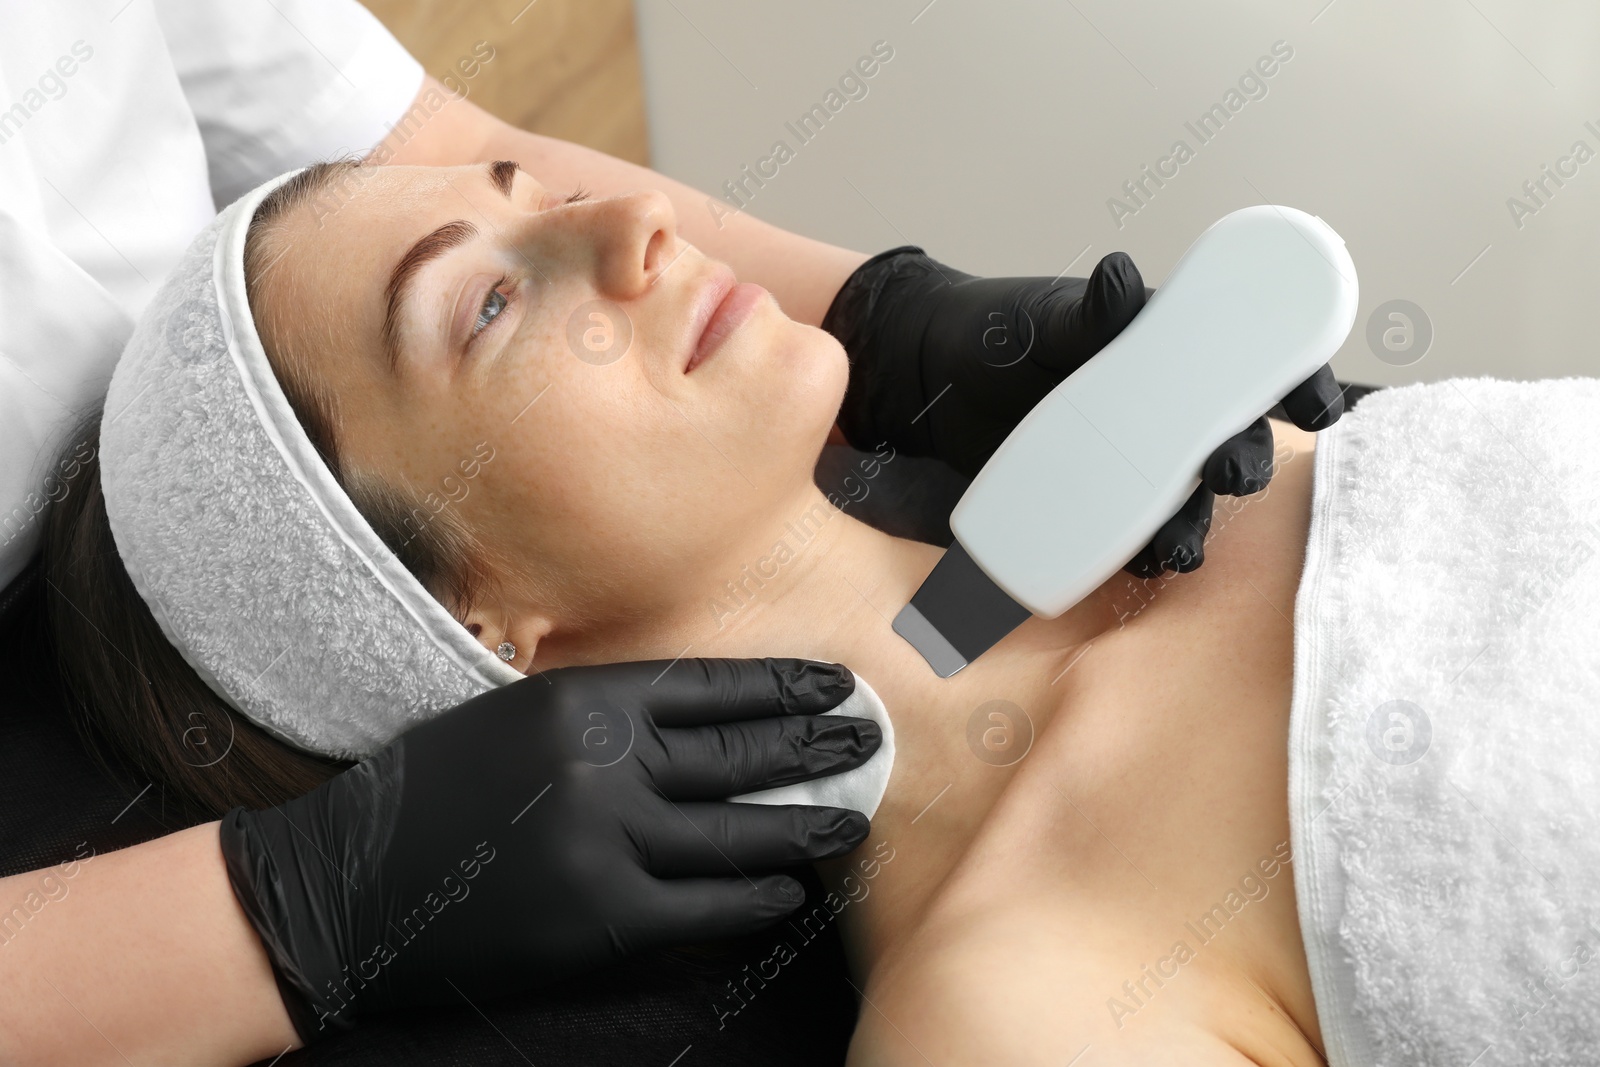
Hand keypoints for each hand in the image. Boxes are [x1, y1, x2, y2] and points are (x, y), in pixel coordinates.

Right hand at [218, 658, 878, 1043]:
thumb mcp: (512, 720)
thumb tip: (707, 726)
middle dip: (816, 745)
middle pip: (741, 752)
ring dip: (805, 825)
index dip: (784, 685)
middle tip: (869, 739)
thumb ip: (602, 719)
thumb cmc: (428, 793)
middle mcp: (602, 762)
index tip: (834, 683)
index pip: (711, 686)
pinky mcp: (603, 918)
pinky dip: (753, 899)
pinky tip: (785, 892)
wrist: (342, 889)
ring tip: (852, 815)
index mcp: (578, 699)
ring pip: (737, 833)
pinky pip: (706, 907)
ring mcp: (606, 843)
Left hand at [822, 245, 1343, 576]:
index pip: (1256, 366)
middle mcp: (1168, 413)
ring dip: (1194, 526)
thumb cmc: (1000, 332)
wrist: (929, 377)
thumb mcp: (1047, 319)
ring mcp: (1134, 465)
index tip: (1317, 405)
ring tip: (1177, 546)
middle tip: (1228, 473)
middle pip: (1231, 444)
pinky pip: (1133, 537)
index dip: (1299, 384)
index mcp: (1175, 353)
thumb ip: (1091, 312)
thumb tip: (1121, 276)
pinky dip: (1142, 555)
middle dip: (1243, 464)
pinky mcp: (1095, 508)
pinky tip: (1139, 566)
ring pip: (1188, 501)